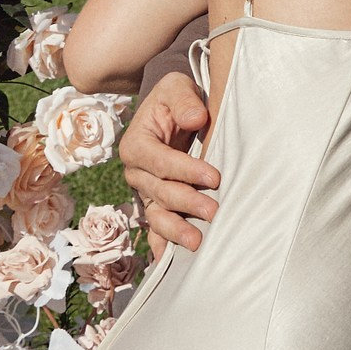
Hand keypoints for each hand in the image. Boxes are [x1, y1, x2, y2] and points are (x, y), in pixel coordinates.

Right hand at [121, 70, 220, 252]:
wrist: (172, 109)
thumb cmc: (175, 98)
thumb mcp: (177, 87)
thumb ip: (184, 101)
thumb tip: (195, 119)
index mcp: (137, 143)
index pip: (159, 161)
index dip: (185, 169)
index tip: (213, 176)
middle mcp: (136, 171)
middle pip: (159, 191)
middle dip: (186, 202)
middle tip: (214, 211)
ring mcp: (145, 190)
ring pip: (155, 214)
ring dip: (175, 230)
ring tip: (197, 242)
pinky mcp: (156, 203)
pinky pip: (155, 228)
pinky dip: (161, 245)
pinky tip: (170, 262)